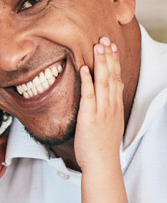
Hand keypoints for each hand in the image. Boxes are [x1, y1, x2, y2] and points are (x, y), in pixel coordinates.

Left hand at [74, 37, 123, 171]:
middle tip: (105, 39)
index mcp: (115, 107)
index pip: (117, 79)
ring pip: (103, 82)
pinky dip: (87, 81)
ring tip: (97, 46)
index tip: (112, 47)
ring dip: (100, 63)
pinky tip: (84, 69)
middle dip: (109, 56)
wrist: (102, 163)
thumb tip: (99, 101)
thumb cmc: (100, 147)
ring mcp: (101, 111)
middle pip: (112, 76)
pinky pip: (89, 96)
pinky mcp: (90, 117)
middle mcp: (111, 106)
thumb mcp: (108, 125)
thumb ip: (105, 111)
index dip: (114, 62)